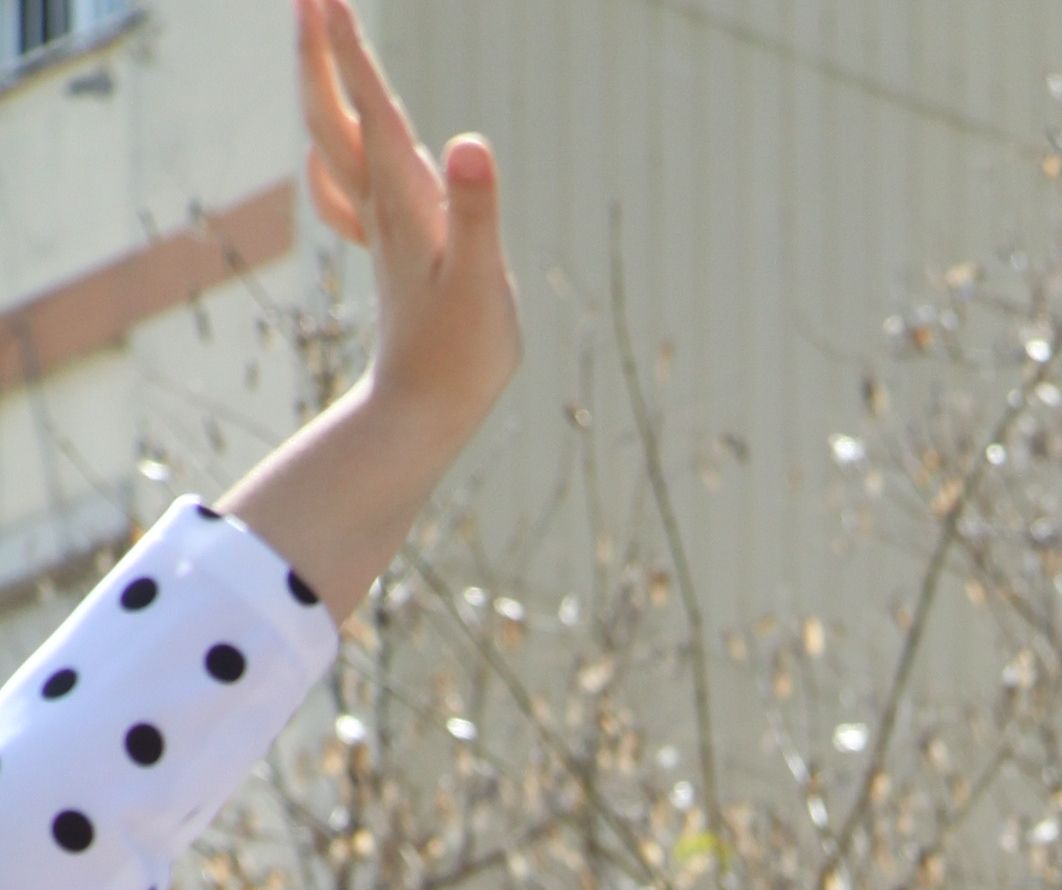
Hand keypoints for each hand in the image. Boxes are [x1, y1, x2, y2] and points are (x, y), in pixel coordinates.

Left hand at [220, 2, 516, 616]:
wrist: (422, 415)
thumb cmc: (461, 356)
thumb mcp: (484, 283)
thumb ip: (476, 211)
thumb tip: (466, 143)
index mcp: (406, 201)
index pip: (372, 109)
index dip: (351, 50)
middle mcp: (384, 205)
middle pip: (335, 114)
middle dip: (321, 51)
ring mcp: (381, 229)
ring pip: (334, 142)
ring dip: (322, 87)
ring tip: (314, 39)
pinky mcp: (388, 255)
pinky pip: (347, 194)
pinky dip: (330, 161)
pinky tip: (321, 151)